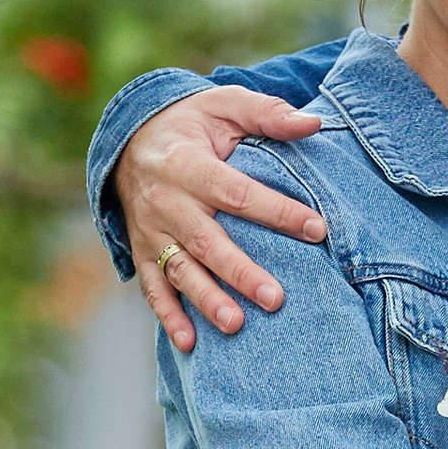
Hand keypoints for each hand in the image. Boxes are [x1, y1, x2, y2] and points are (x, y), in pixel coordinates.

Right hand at [115, 88, 325, 350]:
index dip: (278, 212)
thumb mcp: (225, 105)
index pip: (238, 192)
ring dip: (206, 300)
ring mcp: (151, 230)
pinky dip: (168, 316)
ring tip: (236, 325)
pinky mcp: (142, 251)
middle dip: (240, 271)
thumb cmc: (192, 123)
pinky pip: (152, 287)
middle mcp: (166, 201)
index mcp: (188, 163)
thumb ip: (268, 113)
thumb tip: (314, 123)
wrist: (129, 138)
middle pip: (206, 240)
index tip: (317, 229)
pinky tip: (190, 343)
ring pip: (180, 270)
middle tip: (275, 299)